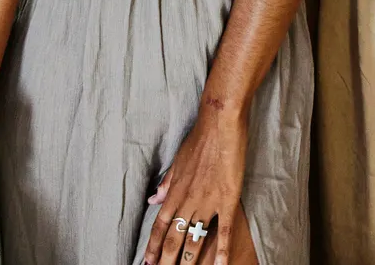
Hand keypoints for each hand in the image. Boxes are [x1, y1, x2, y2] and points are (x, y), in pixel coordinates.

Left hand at [142, 103, 249, 264]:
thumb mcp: (177, 161)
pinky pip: (223, 232)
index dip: (152, 247)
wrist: (220, 123)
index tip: (147, 262)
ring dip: (187, 262)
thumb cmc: (199, 138)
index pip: (159, 227)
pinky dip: (221, 251)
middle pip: (172, 239)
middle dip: (165, 261)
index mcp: (174, 192)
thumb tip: (153, 199)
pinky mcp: (226, 200)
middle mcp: (187, 201)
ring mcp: (207, 202)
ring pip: (194, 240)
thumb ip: (166, 183)